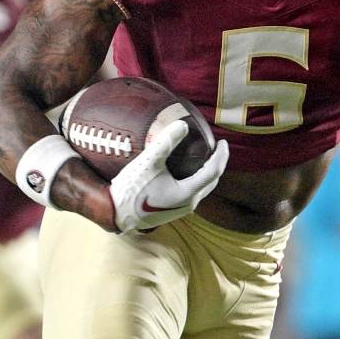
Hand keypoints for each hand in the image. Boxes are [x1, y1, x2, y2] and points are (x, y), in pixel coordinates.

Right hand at [109, 119, 228, 232]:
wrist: (117, 214)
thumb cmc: (132, 190)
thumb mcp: (148, 162)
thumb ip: (166, 142)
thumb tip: (182, 124)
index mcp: (187, 193)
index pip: (214, 171)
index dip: (221, 155)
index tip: (223, 142)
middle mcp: (188, 204)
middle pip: (212, 182)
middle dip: (217, 164)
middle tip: (216, 149)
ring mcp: (181, 210)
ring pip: (202, 189)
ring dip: (207, 174)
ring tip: (205, 158)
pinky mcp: (173, 211)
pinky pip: (192, 194)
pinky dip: (196, 181)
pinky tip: (188, 173)